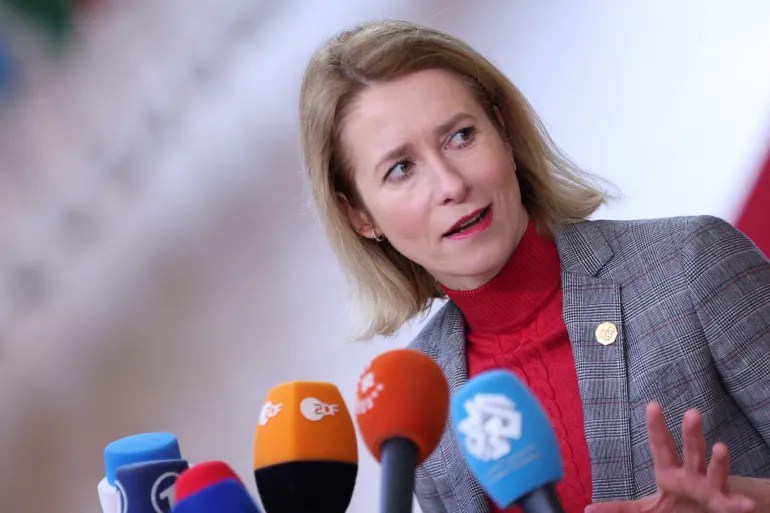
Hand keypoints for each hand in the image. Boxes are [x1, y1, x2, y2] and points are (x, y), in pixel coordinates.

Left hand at [586, 402, 755, 512]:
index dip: (656, 427)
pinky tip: (747, 506)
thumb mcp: (647, 508)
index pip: (661, 445)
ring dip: (719, 461)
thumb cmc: (677, 506)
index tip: (652, 405)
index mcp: (669, 471)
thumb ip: (620, 508)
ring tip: (721, 446)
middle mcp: (692, 474)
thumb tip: (587, 509)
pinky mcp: (725, 505)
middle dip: (691, 433)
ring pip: (715, 471)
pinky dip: (740, 505)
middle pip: (691, 450)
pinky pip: (733, 505)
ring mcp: (710, 488)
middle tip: (691, 412)